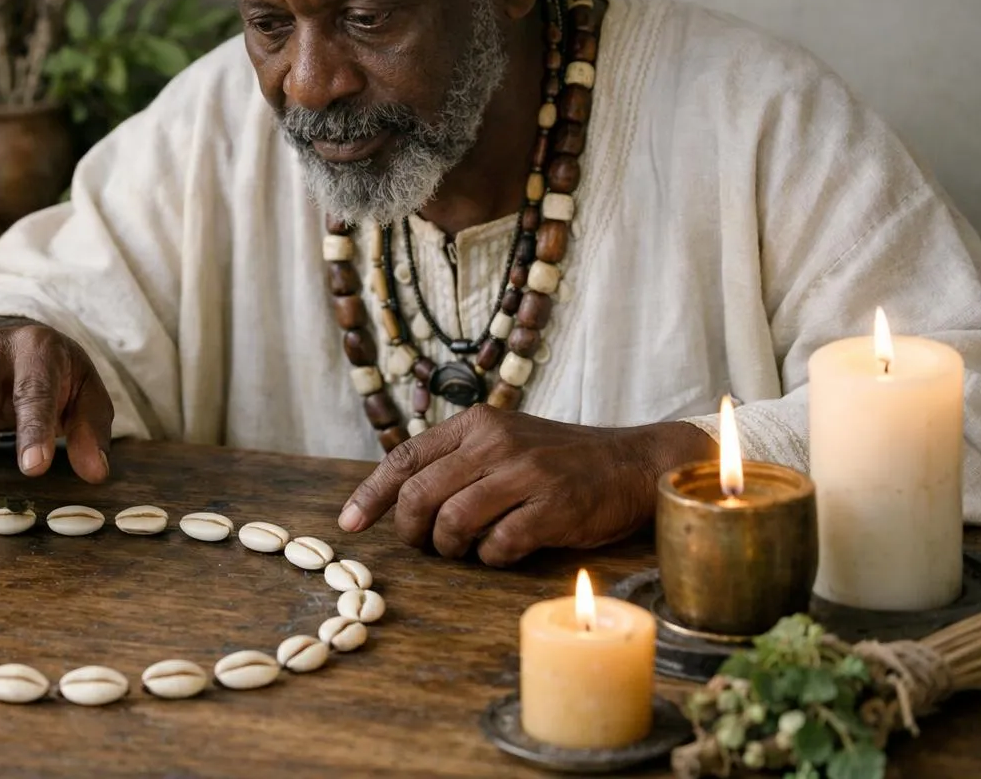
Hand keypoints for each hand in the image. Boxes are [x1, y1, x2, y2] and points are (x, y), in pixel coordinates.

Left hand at [336, 406, 713, 566]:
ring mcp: (526, 474)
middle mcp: (496, 442)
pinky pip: (498, 545)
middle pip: (419, 494)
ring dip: (450, 547)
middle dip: (410, 529)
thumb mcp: (505, 441)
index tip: (349, 524)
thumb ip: (457, 459)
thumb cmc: (560, 461)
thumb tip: (399, 495)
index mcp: (477, 423)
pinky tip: (502, 552)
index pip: (405, 457)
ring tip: (465, 550)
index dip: (371, 495)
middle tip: (424, 544)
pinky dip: (490, 557)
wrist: (632, 464)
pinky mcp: (554, 508)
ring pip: (452, 521)